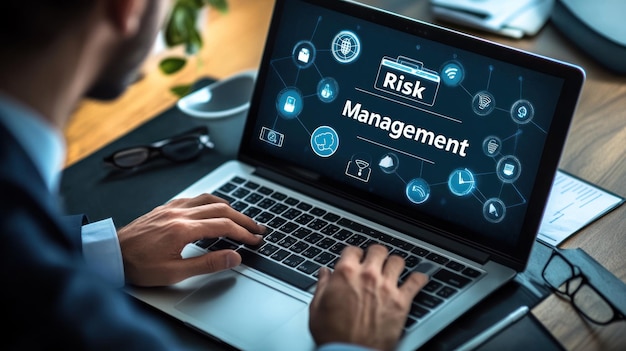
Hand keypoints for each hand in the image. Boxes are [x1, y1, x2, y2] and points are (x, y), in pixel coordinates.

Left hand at [118, 193, 264, 286]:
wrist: (109, 254)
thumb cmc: (137, 266)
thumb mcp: (174, 273)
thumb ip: (207, 264)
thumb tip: (233, 258)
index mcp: (183, 229)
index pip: (224, 226)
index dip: (243, 233)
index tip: (255, 240)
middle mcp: (179, 214)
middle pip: (221, 209)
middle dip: (243, 219)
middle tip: (256, 228)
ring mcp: (171, 208)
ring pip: (208, 199)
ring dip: (229, 207)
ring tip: (240, 217)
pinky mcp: (165, 208)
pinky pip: (194, 198)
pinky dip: (210, 201)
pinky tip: (212, 208)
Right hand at [309, 245, 427, 350]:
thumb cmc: (332, 334)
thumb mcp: (317, 307)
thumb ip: (322, 286)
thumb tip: (325, 273)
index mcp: (345, 273)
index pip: (353, 250)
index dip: (354, 254)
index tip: (356, 259)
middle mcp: (367, 275)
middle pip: (378, 250)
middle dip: (376, 255)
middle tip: (376, 261)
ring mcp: (386, 287)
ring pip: (397, 261)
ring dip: (395, 264)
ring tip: (394, 269)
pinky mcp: (401, 301)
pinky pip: (416, 282)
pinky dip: (419, 279)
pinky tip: (419, 279)